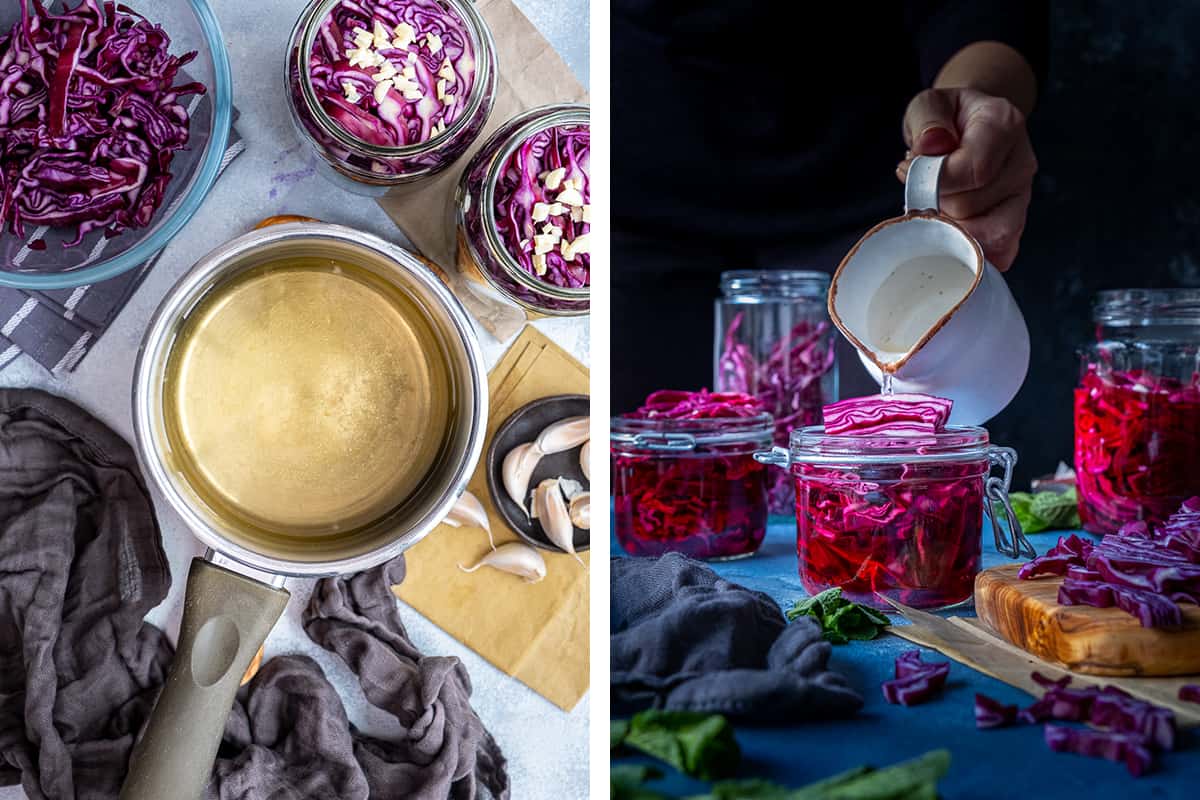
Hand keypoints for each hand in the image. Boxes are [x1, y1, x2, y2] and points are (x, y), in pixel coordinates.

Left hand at [897, 87, 1036, 269]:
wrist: (967, 127)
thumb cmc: (946, 119)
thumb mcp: (928, 105)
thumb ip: (926, 121)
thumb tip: (929, 148)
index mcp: (1004, 124)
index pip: (973, 170)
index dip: (934, 181)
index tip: (909, 172)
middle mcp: (1021, 162)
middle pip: (971, 206)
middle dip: (936, 202)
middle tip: (922, 187)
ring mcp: (1021, 196)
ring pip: (986, 235)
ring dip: (950, 229)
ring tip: (936, 206)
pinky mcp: (1016, 222)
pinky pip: (1000, 252)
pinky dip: (970, 252)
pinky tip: (950, 237)